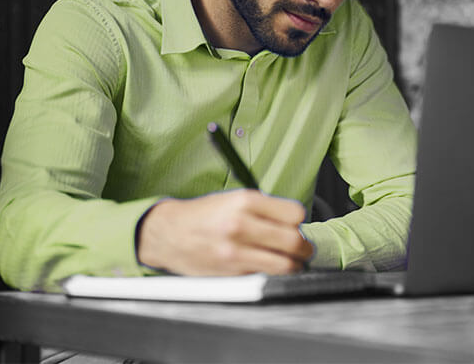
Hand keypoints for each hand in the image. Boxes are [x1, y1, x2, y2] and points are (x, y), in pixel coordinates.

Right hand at [136, 189, 313, 275]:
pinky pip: (265, 274)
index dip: (299, 221)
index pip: (294, 214)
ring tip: (293, 262)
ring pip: (285, 264)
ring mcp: (236, 250)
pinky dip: (272, 272)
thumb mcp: (233, 199)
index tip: (295, 225)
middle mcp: (241, 224)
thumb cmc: (204, 215)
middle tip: (304, 248)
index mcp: (245, 201)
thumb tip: (294, 222)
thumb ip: (263, 208)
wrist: (169, 234)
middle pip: (294, 241)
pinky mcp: (231, 271)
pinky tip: (268, 266)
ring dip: (294, 264)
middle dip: (305, 247)